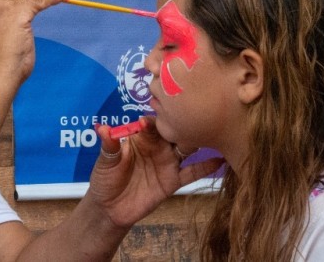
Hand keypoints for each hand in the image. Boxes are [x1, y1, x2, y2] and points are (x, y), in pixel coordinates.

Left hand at [87, 117, 223, 227]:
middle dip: (183, 123)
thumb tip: (102, 129)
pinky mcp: (173, 181)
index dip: (155, 121)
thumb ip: (109, 146)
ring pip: (186, 148)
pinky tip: (220, 160)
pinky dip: (206, 166)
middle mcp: (158, 146)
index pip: (152, 125)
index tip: (153, 121)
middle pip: (174, 132)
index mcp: (141, 138)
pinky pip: (192, 172)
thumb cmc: (106, 180)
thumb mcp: (105, 162)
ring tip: (214, 130)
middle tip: (195, 115)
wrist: (110, 209)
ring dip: (198, 140)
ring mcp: (167, 163)